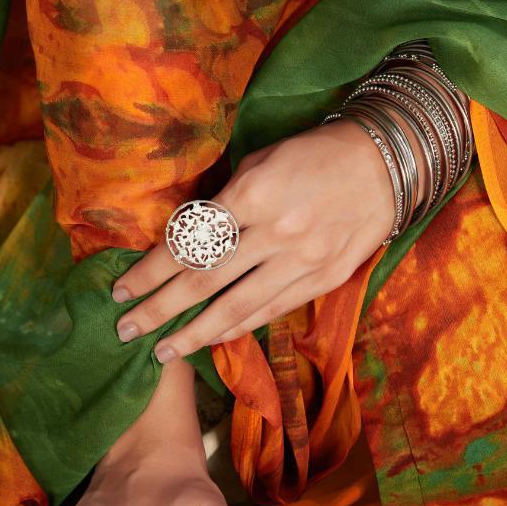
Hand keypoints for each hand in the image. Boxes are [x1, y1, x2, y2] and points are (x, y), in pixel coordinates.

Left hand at [110, 117, 396, 359]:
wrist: (385, 165)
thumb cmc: (314, 154)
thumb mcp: (260, 162)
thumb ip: (223, 203)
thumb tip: (185, 240)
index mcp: (253, 194)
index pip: (188, 241)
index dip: (151, 270)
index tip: (121, 290)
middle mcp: (275, 232)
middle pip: (203, 281)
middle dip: (159, 309)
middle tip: (125, 330)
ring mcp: (302, 261)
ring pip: (237, 307)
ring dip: (193, 333)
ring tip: (162, 351)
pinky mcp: (325, 280)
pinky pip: (271, 312)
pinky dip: (237, 329)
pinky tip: (210, 341)